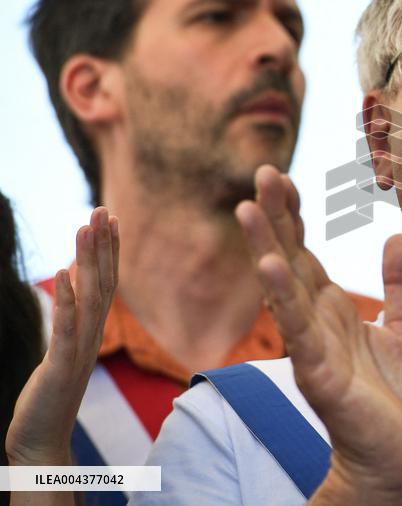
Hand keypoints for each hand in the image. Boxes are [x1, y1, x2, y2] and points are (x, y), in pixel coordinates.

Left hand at [5, 207, 118, 466]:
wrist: (42, 443)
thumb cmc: (48, 402)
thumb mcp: (61, 357)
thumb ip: (70, 328)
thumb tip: (73, 294)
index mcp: (91, 332)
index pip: (106, 282)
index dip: (109, 250)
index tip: (110, 220)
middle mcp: (91, 336)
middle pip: (102, 282)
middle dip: (103, 244)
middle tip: (103, 209)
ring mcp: (79, 350)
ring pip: (90, 297)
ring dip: (89, 260)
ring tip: (86, 228)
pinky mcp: (62, 365)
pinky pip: (67, 328)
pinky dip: (68, 299)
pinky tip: (65, 273)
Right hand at [235, 165, 401, 505]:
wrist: (399, 454)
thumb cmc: (398, 398)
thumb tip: (399, 235)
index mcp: (334, 309)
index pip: (306, 252)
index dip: (294, 215)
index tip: (281, 176)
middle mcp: (316, 321)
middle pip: (290, 259)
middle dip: (275, 217)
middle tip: (262, 172)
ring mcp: (313, 346)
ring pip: (284, 288)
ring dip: (266, 247)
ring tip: (248, 208)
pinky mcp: (319, 373)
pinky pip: (298, 330)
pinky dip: (282, 297)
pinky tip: (270, 266)